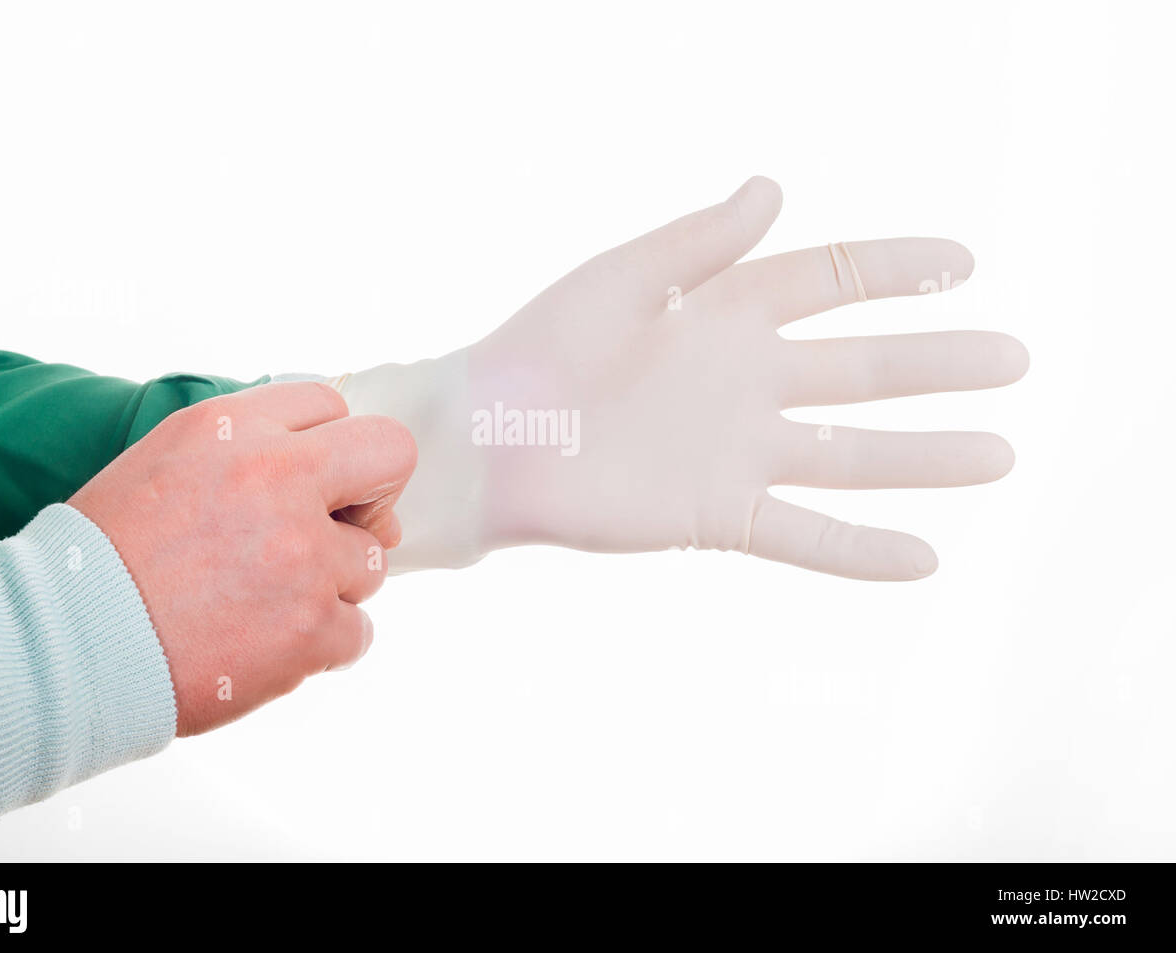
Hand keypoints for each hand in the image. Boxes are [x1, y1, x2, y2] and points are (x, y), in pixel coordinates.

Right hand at [69, 382, 416, 734]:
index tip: (308, 484)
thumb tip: (343, 484)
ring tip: (261, 605)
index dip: (326, 449)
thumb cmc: (103, 561)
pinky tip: (264, 647)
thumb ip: (249, 452)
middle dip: (373, 495)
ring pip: (372, 562)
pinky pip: (358, 632)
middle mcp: (277, 477)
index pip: (330, 404)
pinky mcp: (313, 627)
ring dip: (331, 585)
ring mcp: (303, 555)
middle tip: (331, 532)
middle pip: (390, 455)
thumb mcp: (165, 463)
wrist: (61, 648)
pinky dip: (320, 646)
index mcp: (233, 428)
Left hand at [339, 177, 1026, 578]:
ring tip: (999, 454)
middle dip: (938, 364)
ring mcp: (738, 451)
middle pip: (862, 370)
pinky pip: (803, 533)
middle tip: (1013, 360)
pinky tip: (922, 557)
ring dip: (926, 457)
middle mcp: (744, 382)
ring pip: (852, 455)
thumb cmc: (541, 348)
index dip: (893, 270)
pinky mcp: (717, 513)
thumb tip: (774, 187)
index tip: (960, 263)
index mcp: (723, 315)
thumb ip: (700, 242)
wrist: (490, 442)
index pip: (828, 282)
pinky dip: (860, 549)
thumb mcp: (622, 278)